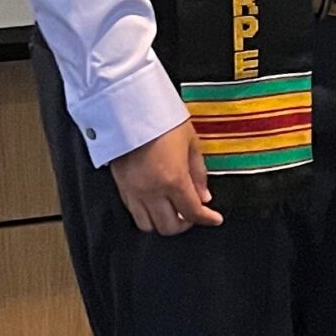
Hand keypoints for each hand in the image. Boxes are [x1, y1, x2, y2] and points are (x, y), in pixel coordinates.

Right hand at [110, 121, 222, 235]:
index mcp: (173, 179)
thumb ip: (199, 173)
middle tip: (193, 213)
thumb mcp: (191, 142)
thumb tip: (204, 196)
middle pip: (170, 227)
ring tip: (174, 210)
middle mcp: (152, 190)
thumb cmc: (160, 118)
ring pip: (148, 225)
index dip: (207, 219)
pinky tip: (156, 202)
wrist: (129, 108)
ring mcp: (133, 191)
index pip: (193, 213)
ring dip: (164, 222)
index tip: (214, 219)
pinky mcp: (120, 188)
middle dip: (186, 224)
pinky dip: (147, 214)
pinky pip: (134, 213)